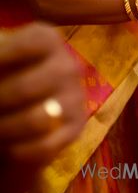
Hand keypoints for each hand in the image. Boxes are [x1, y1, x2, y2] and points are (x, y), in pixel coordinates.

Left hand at [0, 23, 84, 164]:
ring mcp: (75, 98)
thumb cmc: (3, 77)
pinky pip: (45, 146)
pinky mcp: (76, 128)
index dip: (4, 55)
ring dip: (4, 129)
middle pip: (25, 88)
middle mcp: (68, 66)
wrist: (21, 110)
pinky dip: (17, 150)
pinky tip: (6, 147)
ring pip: (36, 121)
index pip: (33, 42)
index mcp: (48, 41)